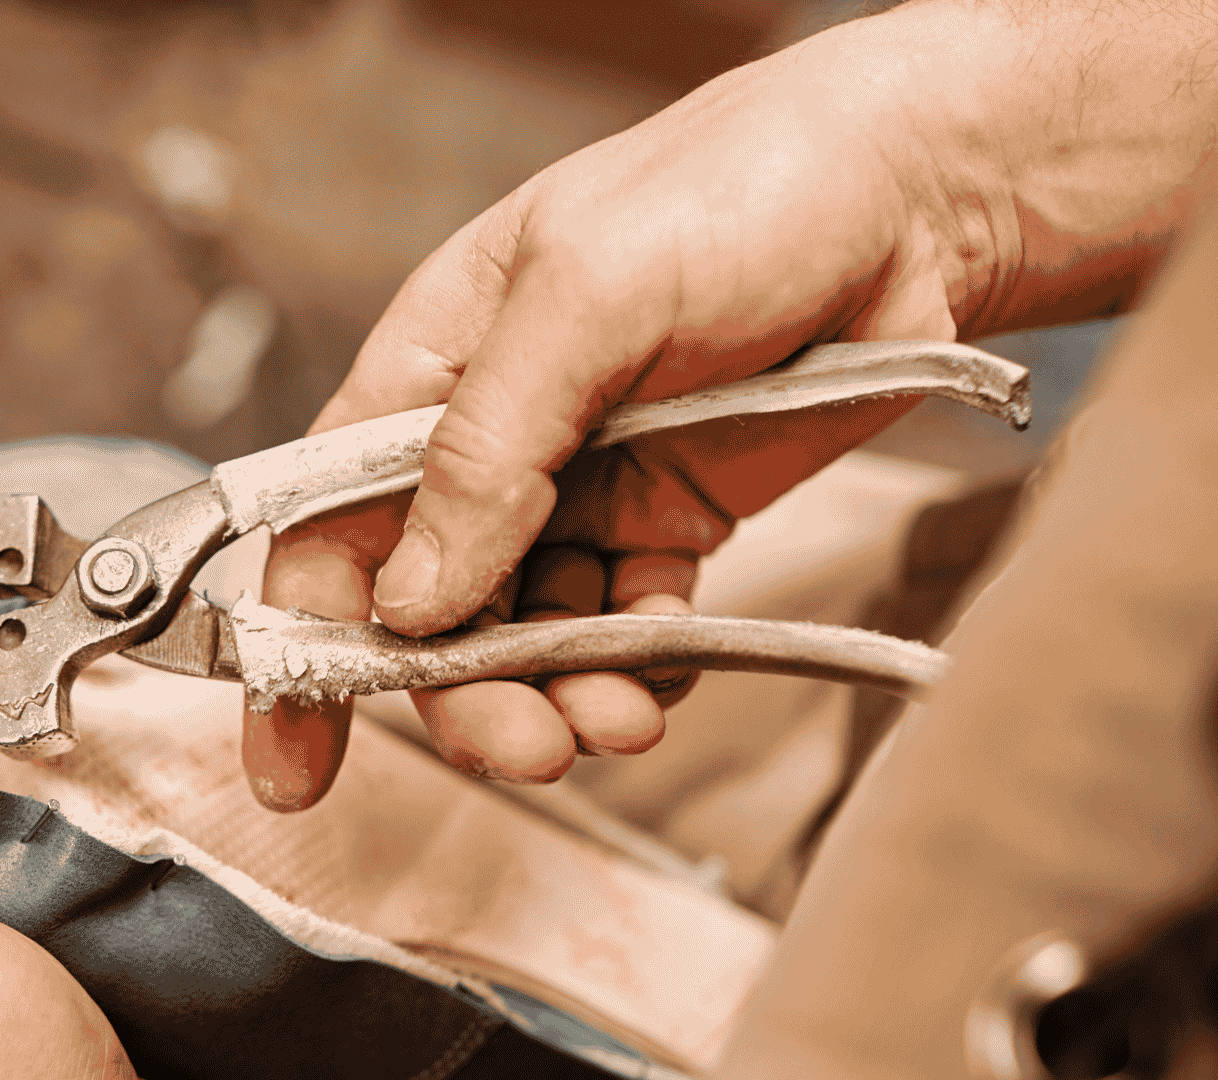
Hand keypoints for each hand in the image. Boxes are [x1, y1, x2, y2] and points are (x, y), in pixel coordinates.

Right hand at [242, 0, 1217, 811]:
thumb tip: (415, 593)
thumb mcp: (588, 289)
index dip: (300, 643)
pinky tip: (658, 684)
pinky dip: (632, 672)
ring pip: (525, 633)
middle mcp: (492, 442)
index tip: (298, 754)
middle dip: (460, 693)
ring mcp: (579, 488)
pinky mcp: (667, 522)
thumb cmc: (740, 186)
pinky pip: (623, 628)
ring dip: (554, 697)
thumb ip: (490, 439)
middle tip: (521, 746)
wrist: (919, 196)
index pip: (328, 523)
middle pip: (428, 609)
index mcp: (430, 369)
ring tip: (613, 723)